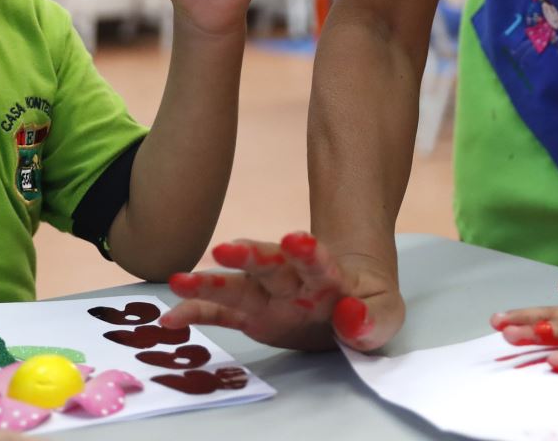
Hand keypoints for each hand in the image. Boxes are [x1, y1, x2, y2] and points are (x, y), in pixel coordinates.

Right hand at [161, 232, 403, 352]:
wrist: (348, 298)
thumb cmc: (365, 301)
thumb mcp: (386, 312)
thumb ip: (373, 318)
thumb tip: (350, 319)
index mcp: (327, 277)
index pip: (318, 262)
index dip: (308, 252)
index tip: (295, 238)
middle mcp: (292, 281)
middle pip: (271, 265)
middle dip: (251, 255)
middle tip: (227, 247)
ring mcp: (268, 296)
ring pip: (239, 283)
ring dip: (211, 281)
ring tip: (178, 280)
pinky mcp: (251, 315)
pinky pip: (220, 314)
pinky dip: (197, 314)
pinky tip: (171, 318)